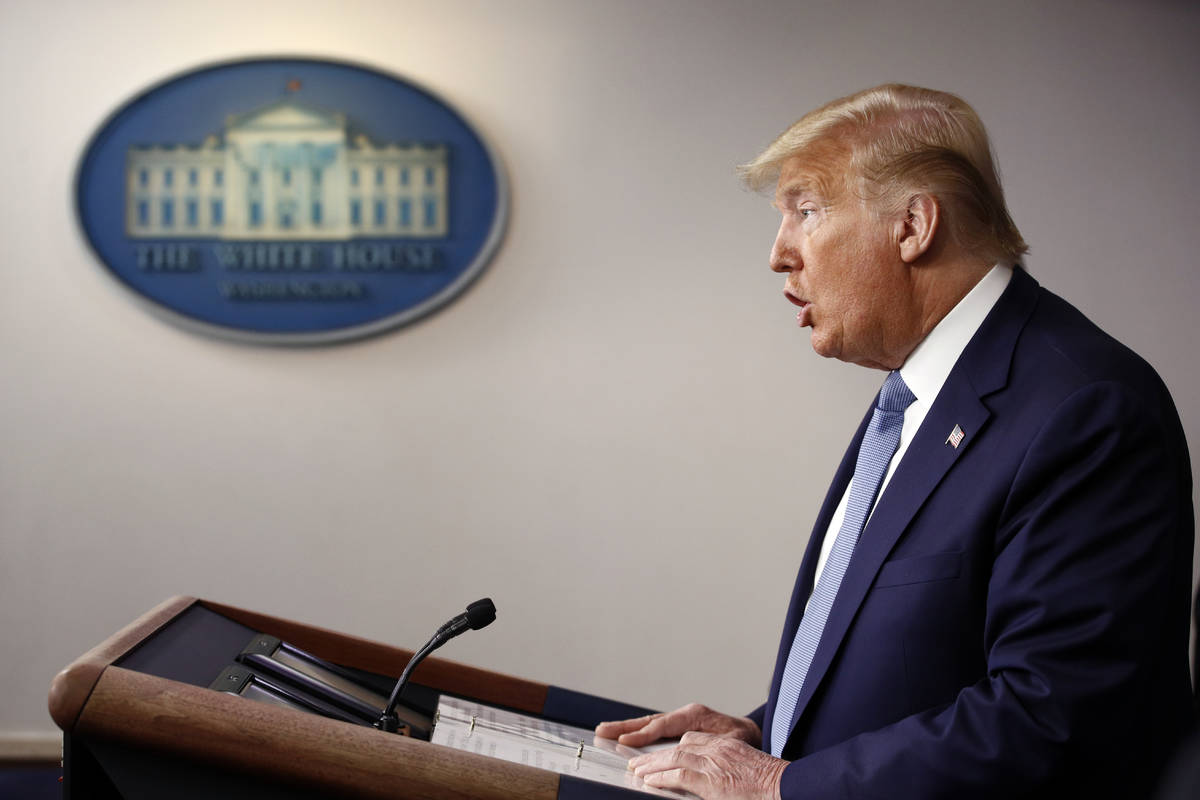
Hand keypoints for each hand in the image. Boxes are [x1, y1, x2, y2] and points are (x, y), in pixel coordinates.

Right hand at [595, 703, 761, 747]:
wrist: (753, 733)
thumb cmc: (744, 739)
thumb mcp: (730, 742)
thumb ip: (709, 742)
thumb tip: (687, 747)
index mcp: (694, 714)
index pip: (663, 724)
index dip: (643, 734)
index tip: (625, 741)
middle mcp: (684, 714)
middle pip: (649, 721)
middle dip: (624, 726)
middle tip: (601, 730)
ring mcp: (681, 720)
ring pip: (649, 724)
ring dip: (627, 728)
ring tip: (605, 731)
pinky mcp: (680, 727)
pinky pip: (655, 729)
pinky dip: (639, 732)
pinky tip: (626, 737)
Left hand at [629, 731, 785, 799]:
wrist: (787, 788)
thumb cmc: (773, 785)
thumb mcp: (748, 769)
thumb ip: (728, 767)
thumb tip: (717, 779)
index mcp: (727, 744)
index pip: (692, 738)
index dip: (672, 747)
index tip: (659, 755)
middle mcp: (718, 749)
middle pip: (679, 745)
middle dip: (655, 754)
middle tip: (638, 762)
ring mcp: (714, 763)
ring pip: (674, 757)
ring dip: (652, 765)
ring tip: (638, 771)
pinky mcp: (712, 780)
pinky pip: (679, 774)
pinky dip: (662, 777)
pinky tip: (650, 782)